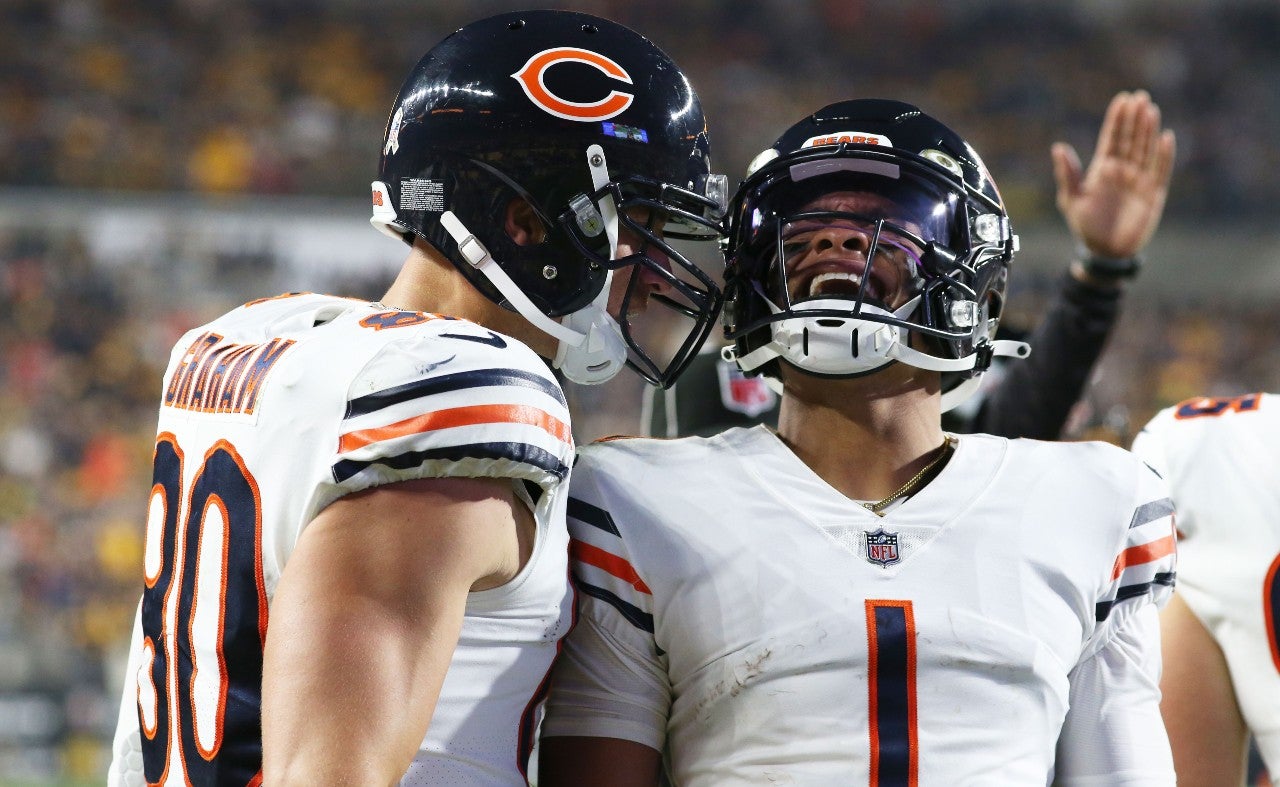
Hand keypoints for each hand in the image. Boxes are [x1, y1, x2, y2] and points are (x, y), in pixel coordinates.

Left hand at [1052, 90, 1176, 259]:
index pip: (1112, 139)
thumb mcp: (1071, 200)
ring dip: (1148, 131)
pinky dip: (1164, 156)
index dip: (1117, 120)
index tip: (1122, 99)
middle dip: (1134, 119)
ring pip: (1145, 150)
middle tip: (1139, 96)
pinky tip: (1166, 138)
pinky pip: (1161, 171)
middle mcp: (1122, 171)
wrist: (1103, 251)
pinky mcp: (1153, 194)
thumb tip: (1058, 147)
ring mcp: (1139, 181)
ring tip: (1150, 109)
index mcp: (1102, 169)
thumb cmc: (1085, 225)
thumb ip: (1067, 174)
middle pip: (1130, 139)